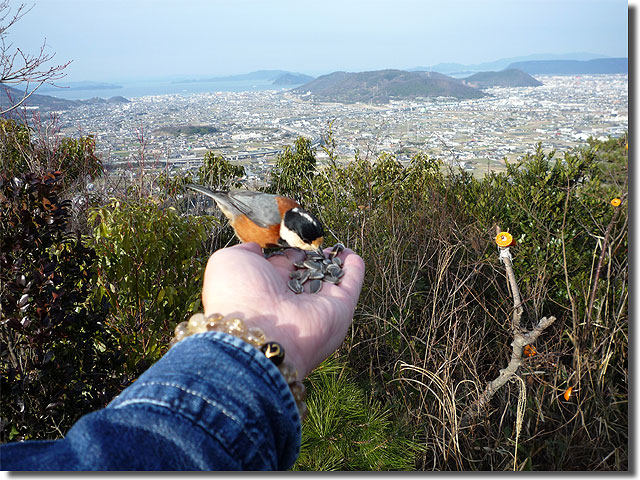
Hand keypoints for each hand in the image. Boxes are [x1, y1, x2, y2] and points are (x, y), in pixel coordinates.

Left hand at [201, 242, 364, 378]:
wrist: (257, 333)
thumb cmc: (237, 296)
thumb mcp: (229, 262)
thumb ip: (245, 250)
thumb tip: (257, 248)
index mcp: (264, 288)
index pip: (280, 266)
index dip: (287, 251)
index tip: (292, 236)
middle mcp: (290, 299)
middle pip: (304, 275)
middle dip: (310, 259)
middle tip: (316, 241)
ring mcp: (315, 305)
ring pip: (328, 280)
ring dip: (334, 264)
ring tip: (339, 246)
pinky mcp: (339, 309)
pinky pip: (350, 285)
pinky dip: (353, 270)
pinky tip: (353, 256)